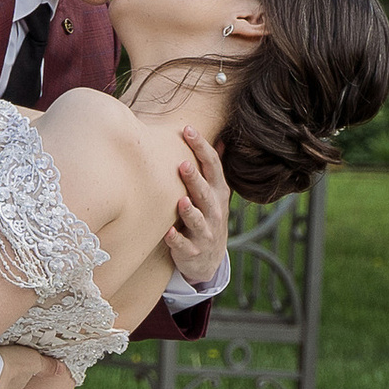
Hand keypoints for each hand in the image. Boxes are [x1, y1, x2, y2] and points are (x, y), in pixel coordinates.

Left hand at [166, 125, 231, 294]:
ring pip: (198, 221)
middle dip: (196, 180)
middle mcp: (214, 211)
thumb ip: (213, 169)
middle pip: (206, 193)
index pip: (213, 167)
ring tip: (181, 200)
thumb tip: (220, 140)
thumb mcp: (215, 193)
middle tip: (184, 164)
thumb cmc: (207, 217)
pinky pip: (184, 245)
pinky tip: (168, 232)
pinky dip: (176, 240)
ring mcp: (205, 232)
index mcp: (218, 193)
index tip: (188, 129)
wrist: (208, 259)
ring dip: (190, 211)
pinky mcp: (192, 251)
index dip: (202, 148)